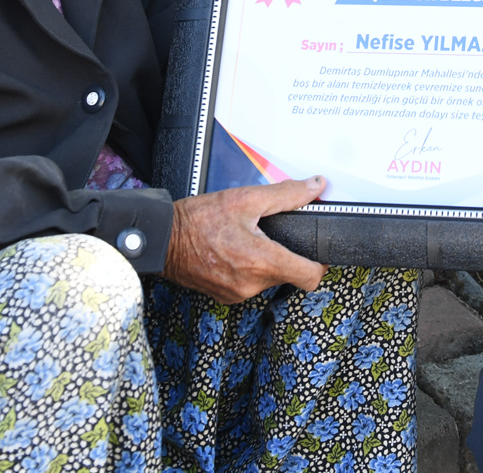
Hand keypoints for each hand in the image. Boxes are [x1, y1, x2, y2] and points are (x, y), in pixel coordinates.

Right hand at [162, 176, 327, 302]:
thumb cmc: (197, 220)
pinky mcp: (225, 295)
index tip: (317, 249)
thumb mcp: (245, 198)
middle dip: (286, 253)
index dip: (320, 263)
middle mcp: (251, 284)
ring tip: (249, 238)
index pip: (310, 277)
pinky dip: (248, 268)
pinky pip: (249, 283)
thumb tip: (315, 187)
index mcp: (262, 262)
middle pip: (289, 274)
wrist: (162, 239)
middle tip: (273, 232)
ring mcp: (237, 293)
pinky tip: (235, 249)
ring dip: (265, 260)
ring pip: (268, 278)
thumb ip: (286, 194)